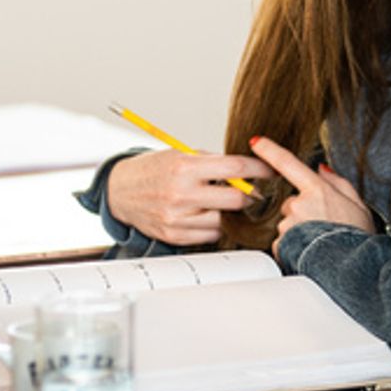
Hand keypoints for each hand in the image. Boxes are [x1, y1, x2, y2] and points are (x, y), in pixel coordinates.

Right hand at [107, 150, 271, 245]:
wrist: (120, 190)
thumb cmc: (153, 169)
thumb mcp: (180, 154)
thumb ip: (212, 162)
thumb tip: (247, 170)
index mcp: (185, 167)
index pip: (235, 167)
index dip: (259, 169)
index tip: (270, 170)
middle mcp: (181, 193)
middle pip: (235, 199)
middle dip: (249, 195)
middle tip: (253, 191)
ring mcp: (177, 218)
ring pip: (225, 221)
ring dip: (231, 213)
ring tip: (224, 203)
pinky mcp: (175, 235)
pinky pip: (210, 234)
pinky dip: (215, 225)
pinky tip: (208, 214)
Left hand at [248, 136, 374, 255]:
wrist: (354, 267)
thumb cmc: (359, 238)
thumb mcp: (357, 204)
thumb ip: (338, 183)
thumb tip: (322, 170)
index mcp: (317, 190)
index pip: (288, 163)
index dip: (269, 150)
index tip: (256, 142)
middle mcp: (299, 205)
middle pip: (291, 203)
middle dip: (302, 213)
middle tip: (324, 226)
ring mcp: (289, 225)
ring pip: (287, 225)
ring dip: (299, 232)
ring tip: (320, 242)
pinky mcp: (282, 244)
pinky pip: (284, 243)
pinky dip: (294, 248)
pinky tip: (311, 253)